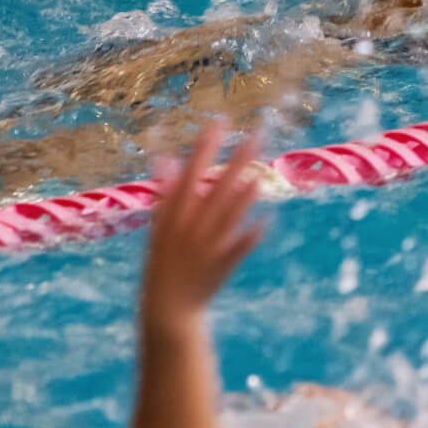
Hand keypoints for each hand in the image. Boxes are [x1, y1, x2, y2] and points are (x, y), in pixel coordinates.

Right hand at [140, 119, 267, 322]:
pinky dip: (252, 233)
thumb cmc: (163, 261)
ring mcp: (206, 245)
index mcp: (172, 213)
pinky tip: (268, 219)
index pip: (190, 171)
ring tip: (261, 174)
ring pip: (229, 214)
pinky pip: (240, 246)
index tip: (220, 121)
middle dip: (239, 159)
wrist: (168, 307)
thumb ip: (165, 190)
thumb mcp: (159, 224)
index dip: (205, 145)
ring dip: (245, 195)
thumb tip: (162, 155)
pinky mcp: (221, 264)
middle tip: (259, 134)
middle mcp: (189, 225)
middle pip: (217, 186)